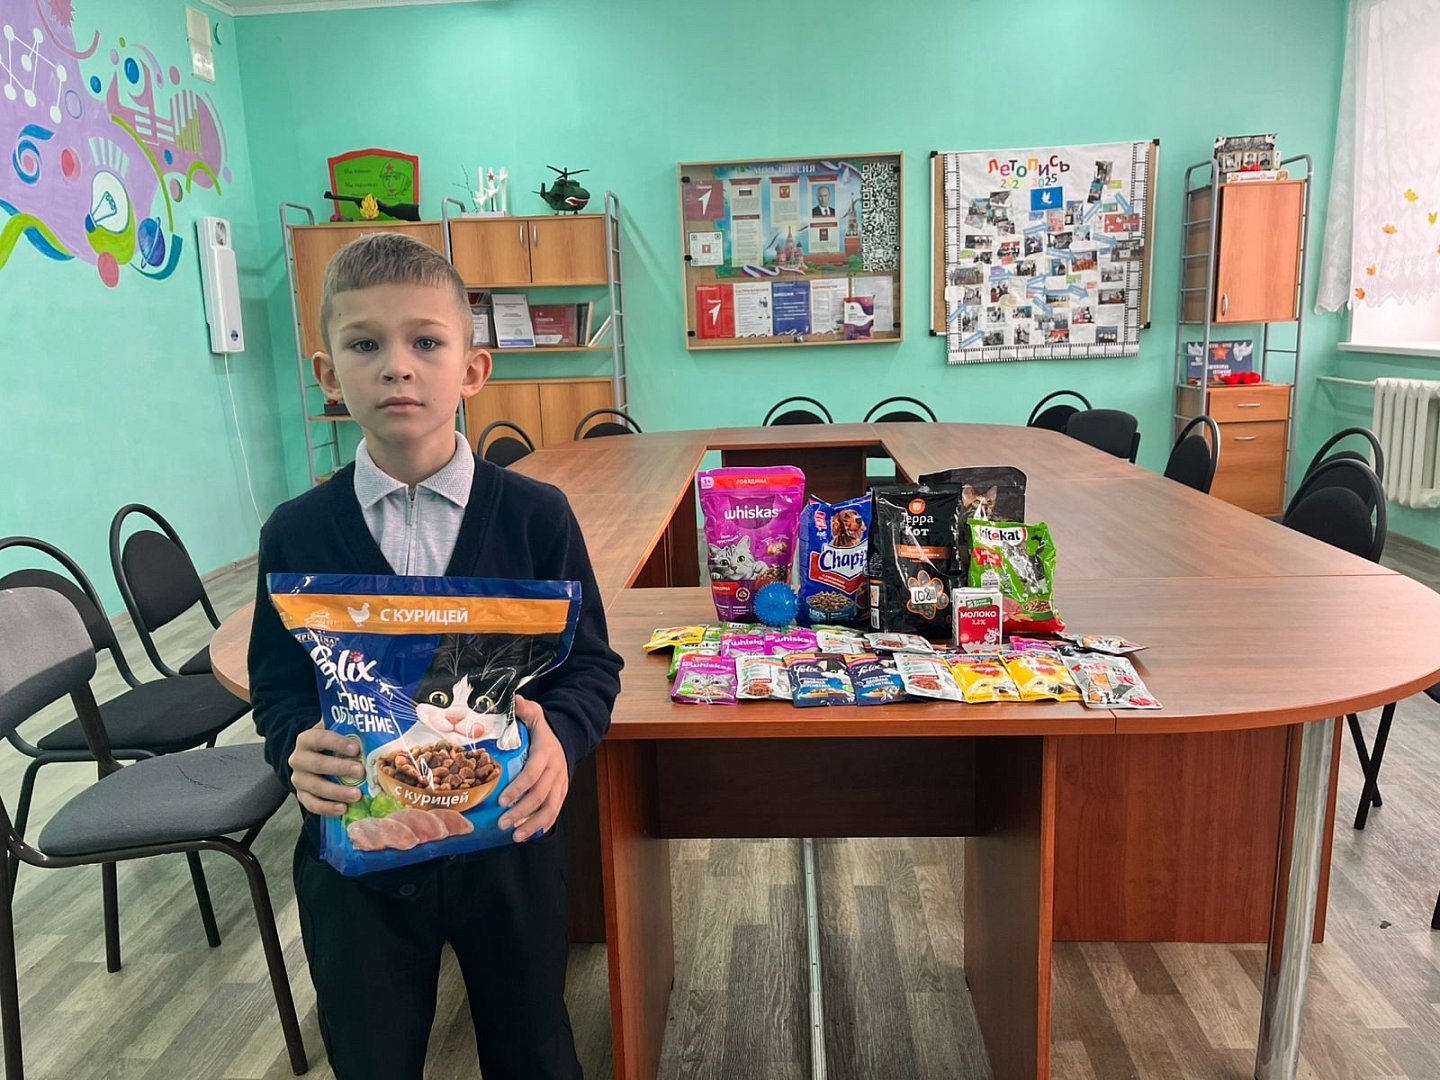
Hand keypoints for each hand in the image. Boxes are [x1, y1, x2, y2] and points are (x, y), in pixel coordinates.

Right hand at [289, 721, 364, 816]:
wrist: (315, 759)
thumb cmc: (334, 745)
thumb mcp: (339, 733)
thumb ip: (351, 728)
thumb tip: (380, 725)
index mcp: (307, 739)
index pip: (320, 738)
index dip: (337, 743)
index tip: (356, 748)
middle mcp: (299, 759)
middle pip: (316, 764)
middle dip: (339, 768)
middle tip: (360, 772)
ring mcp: (299, 779)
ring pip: (315, 786)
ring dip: (336, 792)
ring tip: (356, 795)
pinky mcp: (302, 795)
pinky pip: (312, 804)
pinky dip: (327, 808)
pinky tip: (343, 808)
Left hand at [497, 696, 568, 841]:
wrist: (568, 737)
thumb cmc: (544, 730)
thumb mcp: (536, 715)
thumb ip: (524, 709)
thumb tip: (514, 699)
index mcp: (545, 753)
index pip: (533, 773)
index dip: (519, 788)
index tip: (502, 800)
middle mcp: (555, 770)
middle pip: (540, 795)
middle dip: (521, 811)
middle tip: (502, 823)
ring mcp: (560, 783)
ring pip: (550, 808)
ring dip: (533, 824)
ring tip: (515, 836)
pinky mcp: (562, 792)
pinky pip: (555, 811)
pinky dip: (543, 825)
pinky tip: (528, 835)